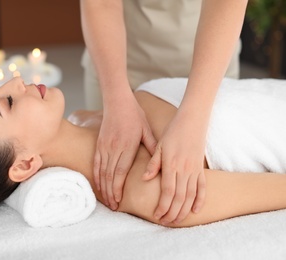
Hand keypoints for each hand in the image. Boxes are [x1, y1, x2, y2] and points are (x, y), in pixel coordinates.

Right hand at [95, 95, 156, 209]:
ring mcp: (104, 146)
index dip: (118, 188)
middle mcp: (114, 148)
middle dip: (111, 193)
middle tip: (114, 207)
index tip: (119, 201)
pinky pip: (95, 163)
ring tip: (107, 201)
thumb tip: (158, 164)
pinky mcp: (99, 144)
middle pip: (110, 176)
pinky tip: (97, 185)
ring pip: (101, 171)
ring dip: (103, 188)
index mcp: (127, 146)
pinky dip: (96, 176)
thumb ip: (152, 147)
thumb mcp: (147, 130)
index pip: (120, 172)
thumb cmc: (134, 115)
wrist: (117, 101)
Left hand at [143, 109, 206, 224]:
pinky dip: (200, 200)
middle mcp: (185, 170)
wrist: (193, 121)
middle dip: (172, 213)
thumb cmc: (173, 132)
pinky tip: (196, 210)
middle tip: (165, 222)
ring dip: (184, 211)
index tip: (156, 215)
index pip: (168, 192)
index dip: (163, 206)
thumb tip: (145, 178)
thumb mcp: (159, 146)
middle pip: (179, 198)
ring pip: (191, 196)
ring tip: (177, 221)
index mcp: (172, 165)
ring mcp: (195, 170)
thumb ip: (153, 164)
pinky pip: (202, 187)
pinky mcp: (201, 168)